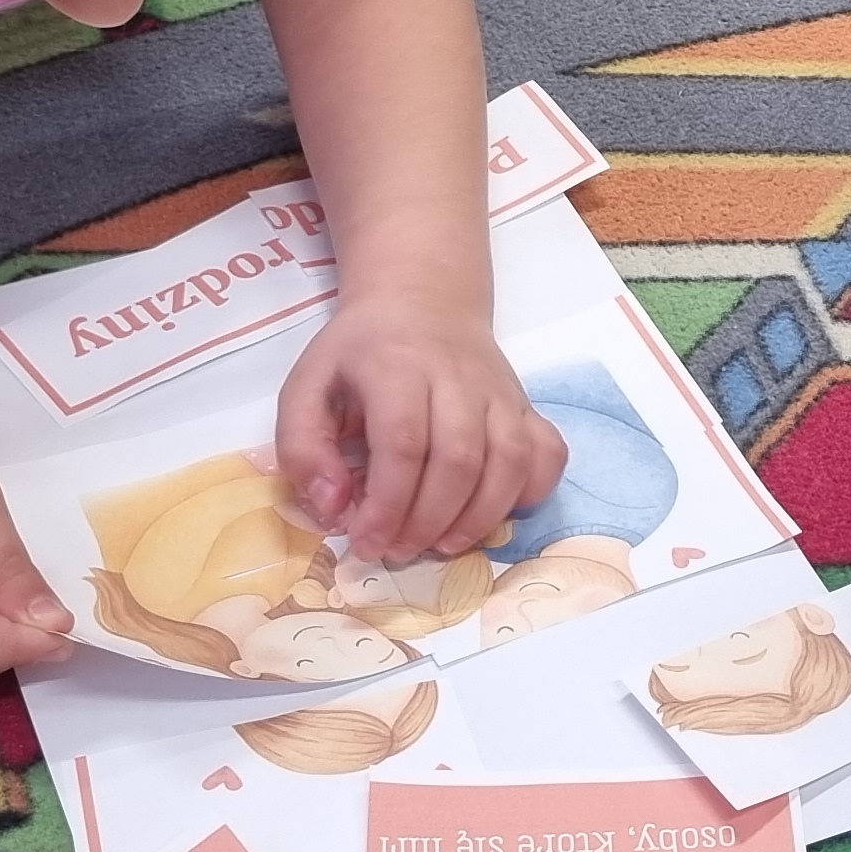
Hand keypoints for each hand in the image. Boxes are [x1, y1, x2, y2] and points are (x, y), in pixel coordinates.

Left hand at [276, 302, 566, 564]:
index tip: (366, 541)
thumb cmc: (360, 354)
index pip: (403, 444)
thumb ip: (303, 448)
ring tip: (442, 545)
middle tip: (399, 550)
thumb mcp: (306, 386)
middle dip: (428, 521)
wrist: (423, 302)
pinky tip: (495, 513)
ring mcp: (500, 392)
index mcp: (397, 368)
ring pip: (508, 462)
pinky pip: (547, 454)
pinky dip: (531, 493)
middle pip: (459, 459)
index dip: (387, 505)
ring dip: (478, 518)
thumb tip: (333, 508)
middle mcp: (458, 377)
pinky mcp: (526, 406)